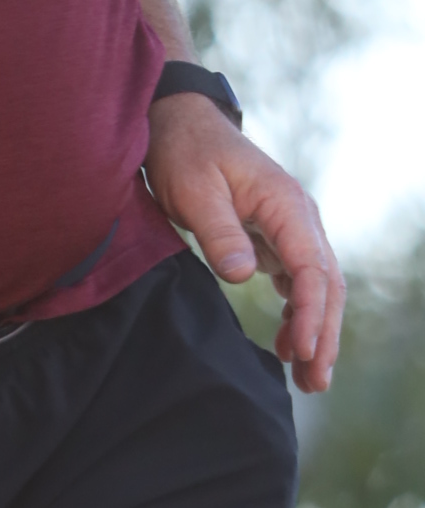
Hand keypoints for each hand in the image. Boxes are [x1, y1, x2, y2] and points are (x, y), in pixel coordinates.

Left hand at [144, 92, 343, 392]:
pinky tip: (286, 344)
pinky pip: (297, 281)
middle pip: (326, 283)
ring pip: (316, 286)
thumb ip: (220, 233)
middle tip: (315, 382)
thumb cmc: (186, 154)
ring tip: (307, 377)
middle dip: (323, 334)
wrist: (181, 125)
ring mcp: (289, 228)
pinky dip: (297, 314)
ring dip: (314, 330)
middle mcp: (298, 217)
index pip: (312, 269)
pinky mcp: (273, 237)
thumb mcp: (195, 192)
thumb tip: (244, 275)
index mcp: (286, 205)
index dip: (310, 315)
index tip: (300, 352)